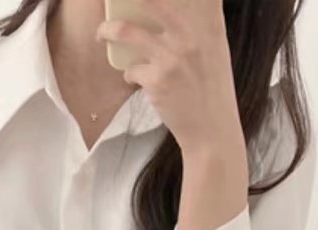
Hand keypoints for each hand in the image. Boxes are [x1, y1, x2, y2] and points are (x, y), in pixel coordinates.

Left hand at [96, 0, 242, 152]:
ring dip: (108, 30)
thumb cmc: (212, 87)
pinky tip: (135, 77)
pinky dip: (130, 73)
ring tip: (102, 32)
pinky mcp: (156, 80)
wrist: (211, 129)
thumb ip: (201, 22)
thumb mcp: (216, 47)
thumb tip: (177, 6)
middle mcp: (191, 34)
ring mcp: (171, 57)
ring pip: (126, 31)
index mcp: (209, 22)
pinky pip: (130, 69)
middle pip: (149, 0)